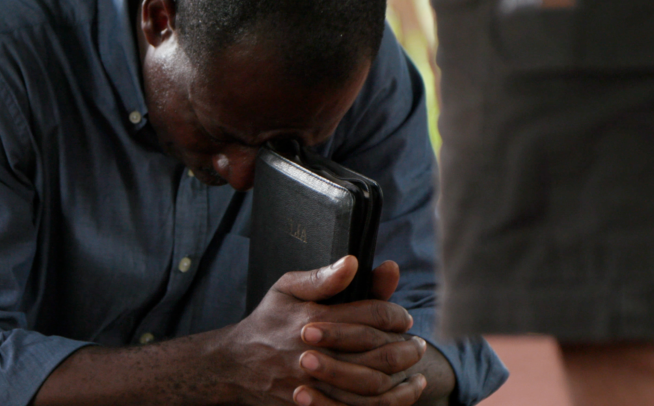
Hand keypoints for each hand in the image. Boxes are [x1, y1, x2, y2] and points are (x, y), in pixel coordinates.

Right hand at [224, 256, 426, 405]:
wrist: (236, 365)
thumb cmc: (267, 321)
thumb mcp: (286, 288)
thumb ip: (321, 277)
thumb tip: (353, 261)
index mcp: (312, 319)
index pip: (369, 314)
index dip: (394, 314)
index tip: (403, 317)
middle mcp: (315, 353)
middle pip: (377, 352)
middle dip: (405, 347)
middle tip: (417, 342)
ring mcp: (315, 384)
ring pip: (373, 386)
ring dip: (402, 376)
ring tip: (416, 367)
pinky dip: (389, 403)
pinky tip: (402, 393)